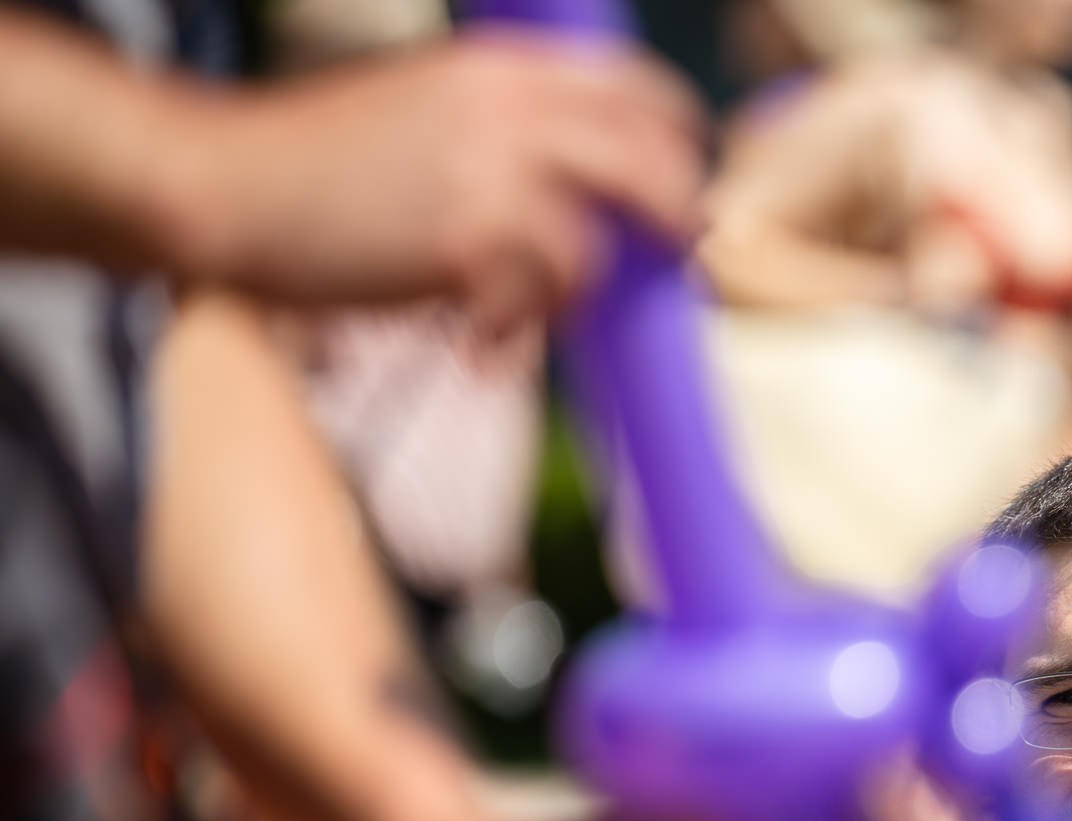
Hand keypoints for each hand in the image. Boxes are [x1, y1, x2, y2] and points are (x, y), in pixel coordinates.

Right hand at [173, 31, 703, 329]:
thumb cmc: (316, 162)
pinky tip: (473, 339)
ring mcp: (491, 175)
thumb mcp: (425, 107)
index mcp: (501, 69)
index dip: (679, 141)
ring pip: (597, 250)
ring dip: (573, 296)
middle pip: (652, 168)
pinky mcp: (467, 241)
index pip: (638, 90)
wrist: (223, 185)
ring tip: (515, 314)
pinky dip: (513, 332)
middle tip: (676, 263)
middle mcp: (509, 111)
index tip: (687, 183)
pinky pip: (538, 301)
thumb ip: (511, 129)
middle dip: (676, 222)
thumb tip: (594, 184)